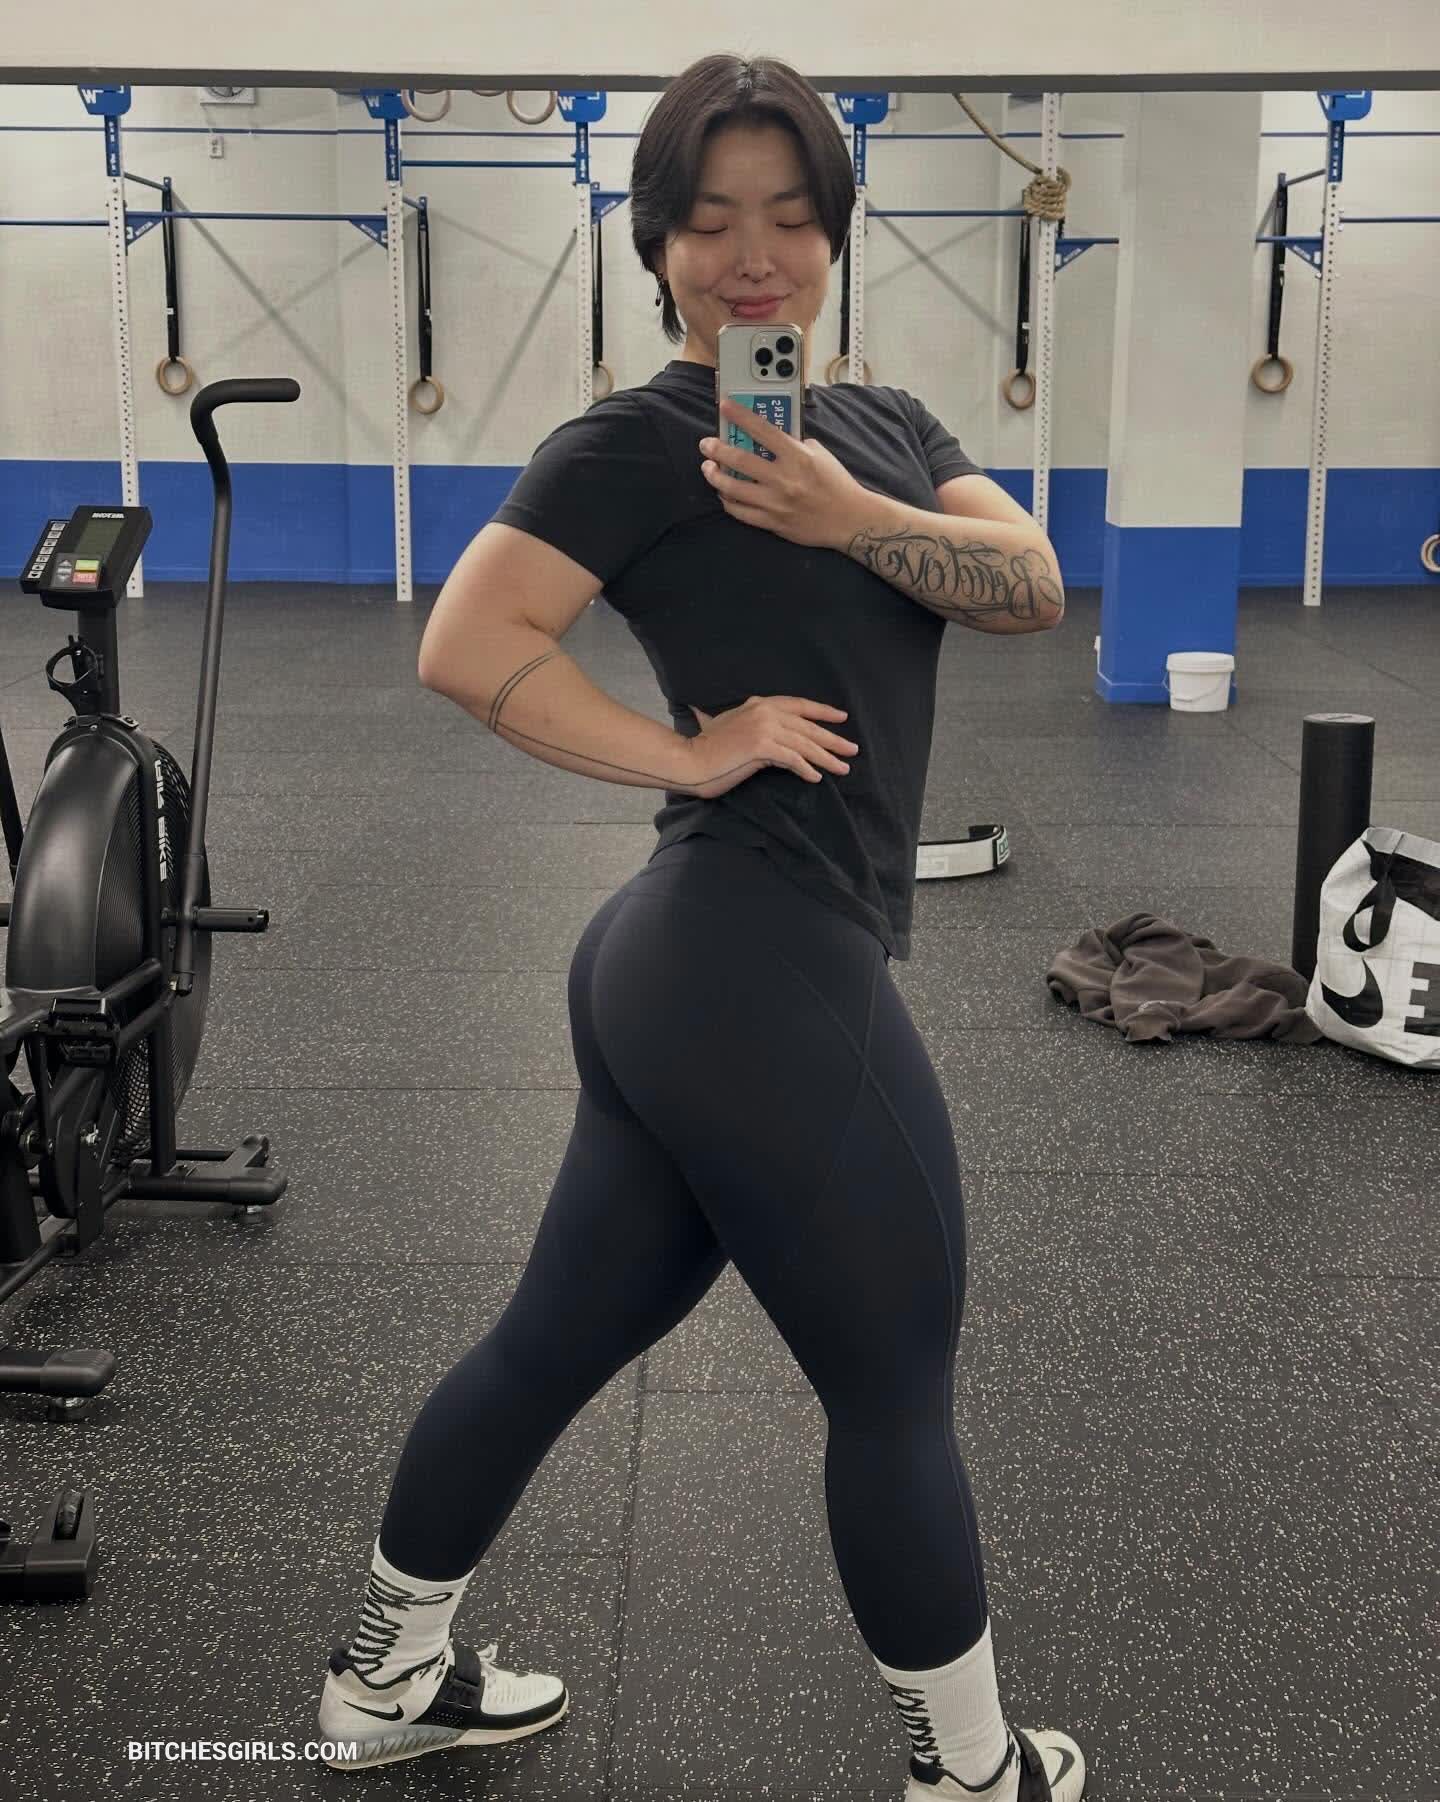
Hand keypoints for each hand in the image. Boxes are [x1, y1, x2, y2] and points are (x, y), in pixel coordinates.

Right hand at [680, 696, 858, 799]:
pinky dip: (806, 769)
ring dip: (827, 757)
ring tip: (843, 768)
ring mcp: (764, 728)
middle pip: (807, 726)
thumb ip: (743, 721)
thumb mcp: (728, 726)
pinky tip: (816, 777)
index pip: (799, 705)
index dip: (822, 712)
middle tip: (852, 749)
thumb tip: (737, 716)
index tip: (841, 718)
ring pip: (804, 744)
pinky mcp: (762, 747)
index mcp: (759, 704)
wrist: (690, 761)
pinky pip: (793, 759)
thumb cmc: (706, 748)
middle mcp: (764, 711)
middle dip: (833, 739)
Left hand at [698, 396, 869, 551]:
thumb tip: (772, 439)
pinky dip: (728, 502)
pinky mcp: (773, 523)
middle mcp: (784, 479)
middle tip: (706, 445)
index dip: (740, 416)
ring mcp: (776, 503)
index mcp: (797, 457)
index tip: (724, 407)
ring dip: (715, 477)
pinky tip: (723, 494)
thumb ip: (795, 445)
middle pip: (740, 460)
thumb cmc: (837, 484)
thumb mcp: (821, 454)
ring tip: (709, 469)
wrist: (850, 520)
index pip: (762, 430)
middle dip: (717, 450)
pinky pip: (741, 513)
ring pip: (733, 489)